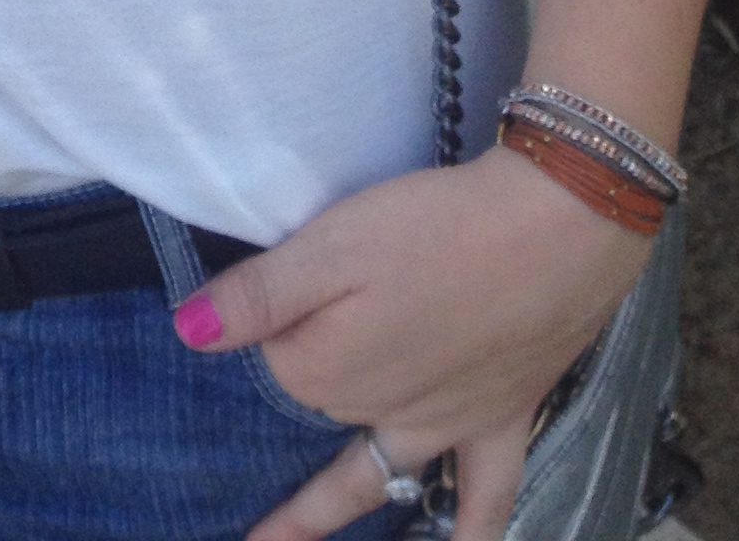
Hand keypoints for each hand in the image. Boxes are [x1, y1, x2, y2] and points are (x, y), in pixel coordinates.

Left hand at [172, 146, 650, 540]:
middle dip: (303, 384)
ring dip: (329, 510)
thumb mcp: (330, 245)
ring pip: (373, 476)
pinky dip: (469, 536)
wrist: (552, 232)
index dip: (280, 318)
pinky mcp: (502, 419)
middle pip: (322, 404)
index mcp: (327, 372)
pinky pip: (484, 498)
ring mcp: (443, 426)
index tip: (297, 276)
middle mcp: (379, 414)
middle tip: (293, 367)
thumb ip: (257, 295)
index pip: (275, 358)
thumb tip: (186, 333)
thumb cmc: (432, 229)